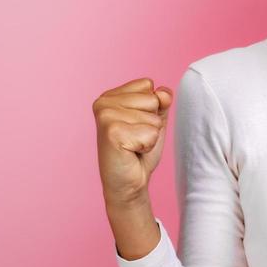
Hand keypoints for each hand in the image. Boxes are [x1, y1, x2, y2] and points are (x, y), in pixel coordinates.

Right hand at [94, 77, 172, 206]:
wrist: (129, 182)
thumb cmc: (139, 151)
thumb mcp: (155, 120)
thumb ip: (162, 101)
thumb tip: (164, 93)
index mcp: (110, 95)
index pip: (148, 84)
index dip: (152, 108)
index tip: (137, 125)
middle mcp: (103, 102)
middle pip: (153, 99)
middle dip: (152, 122)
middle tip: (136, 138)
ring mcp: (105, 116)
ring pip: (153, 117)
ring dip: (150, 135)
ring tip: (133, 145)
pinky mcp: (111, 132)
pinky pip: (151, 133)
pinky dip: (147, 146)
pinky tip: (131, 152)